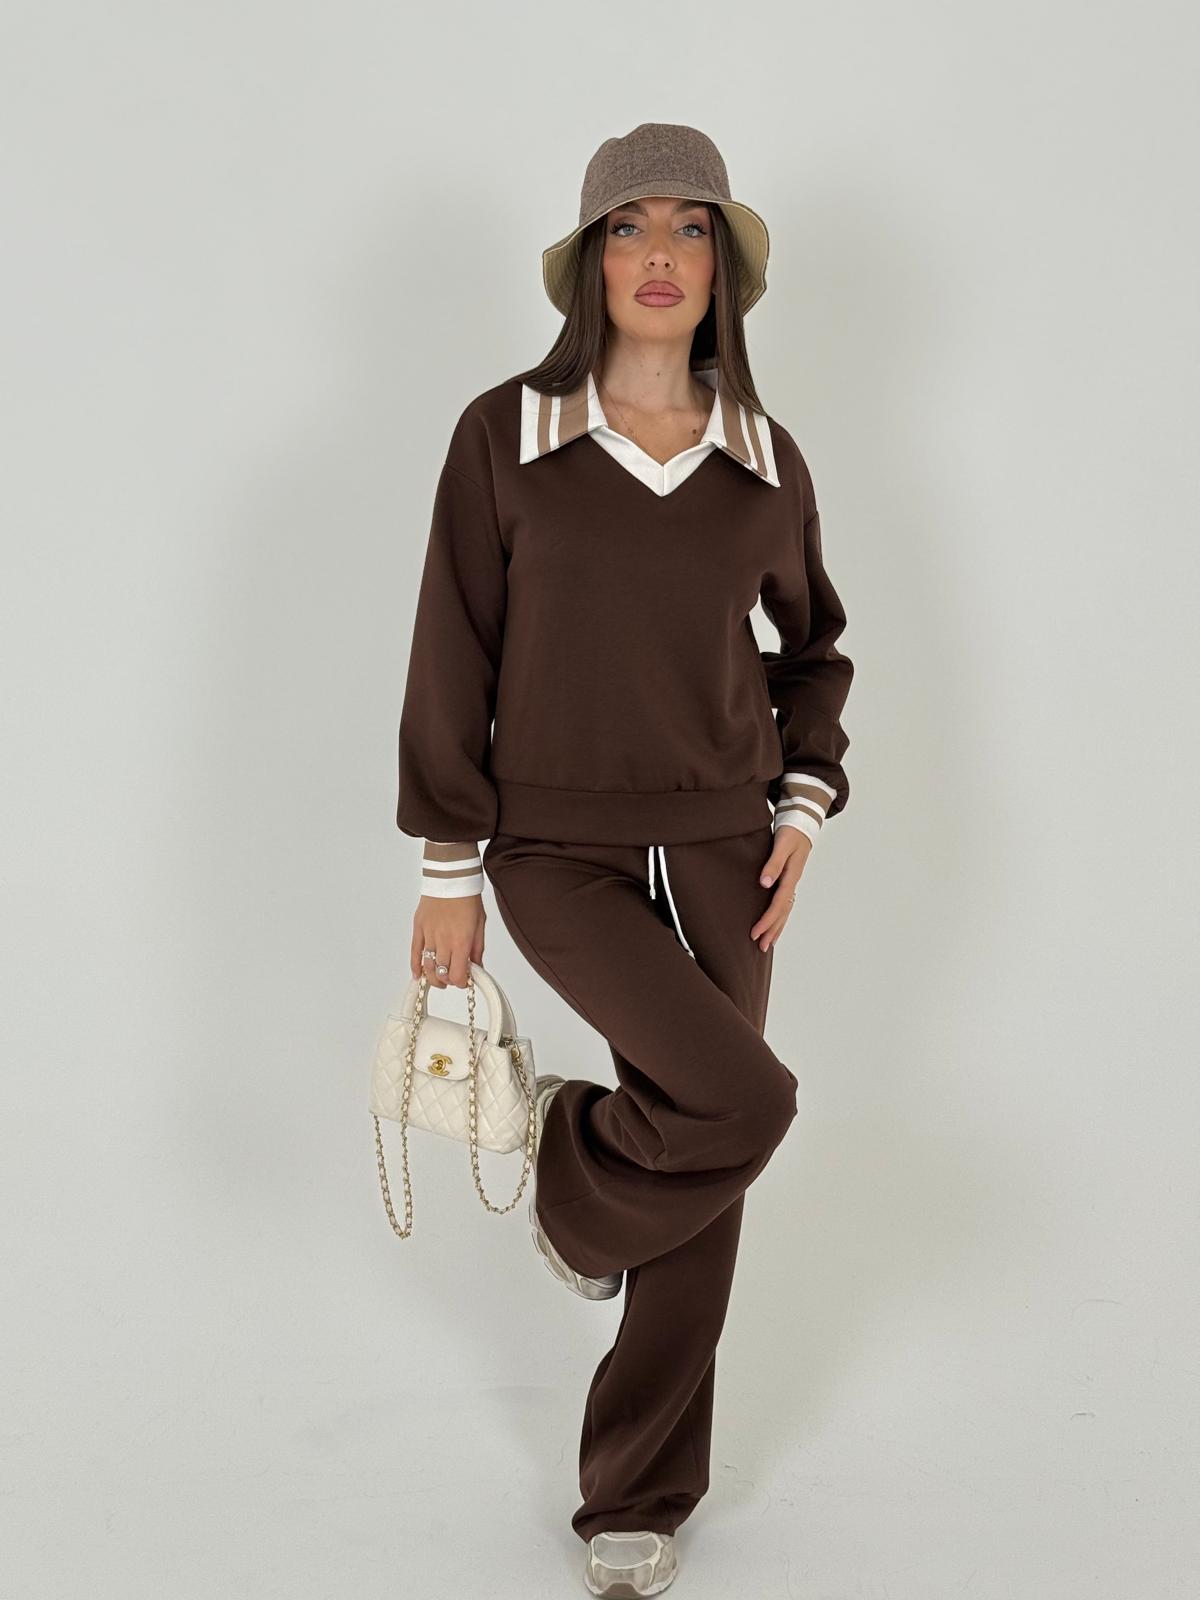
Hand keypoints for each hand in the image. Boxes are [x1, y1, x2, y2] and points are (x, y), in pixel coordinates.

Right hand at [411, 894, 485, 987]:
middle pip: (442, 973)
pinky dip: (415, 966)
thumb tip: (477, 967)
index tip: (464, 981)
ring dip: (432, 977)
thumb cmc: (467, 899)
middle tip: (452, 979)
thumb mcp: (480, 924)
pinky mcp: (419, 928)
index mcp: (462, 941)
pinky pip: (415, 952)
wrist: (451, 879)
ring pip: (428, 965)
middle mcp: (444, 940)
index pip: (458, 974)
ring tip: (438, 979)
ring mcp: (429, 935)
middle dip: (448, 981)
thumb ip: (478, 948)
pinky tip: (418, 975)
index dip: (461, 983)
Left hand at [751, 829, 811, 950]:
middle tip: (760, 947)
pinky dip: (780, 917)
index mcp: (791, 876)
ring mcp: (791, 882)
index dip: (767, 920)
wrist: (802, 824)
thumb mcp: (782, 845)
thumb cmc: (791, 832)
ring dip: (776, 927)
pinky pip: (785, 903)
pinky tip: (774, 924)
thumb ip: (773, 863)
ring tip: (767, 944)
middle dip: (772, 930)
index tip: (755, 933)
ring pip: (785, 910)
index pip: (778, 904)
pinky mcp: (788, 880)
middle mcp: (792, 882)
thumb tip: (764, 884)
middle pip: (783, 912)